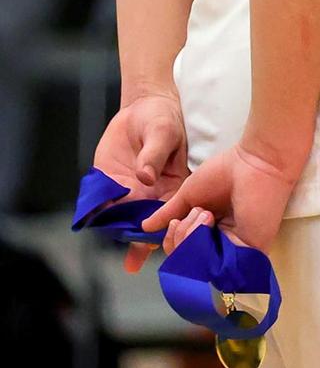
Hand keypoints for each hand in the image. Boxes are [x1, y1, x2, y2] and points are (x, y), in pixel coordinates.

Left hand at [92, 91, 188, 271]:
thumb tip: (145, 176)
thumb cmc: (161, 118)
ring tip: (123, 256)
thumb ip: (154, 153)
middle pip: (149, 226)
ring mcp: (131, 195)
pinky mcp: (110, 189)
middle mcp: (153, 197)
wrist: (140, 108)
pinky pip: (103, 208)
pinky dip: (98, 219)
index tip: (157, 240)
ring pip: (125, 223)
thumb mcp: (163, 131)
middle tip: (136, 259)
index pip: (172, 214)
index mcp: (175, 187)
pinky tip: (96, 224)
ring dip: (122, 236)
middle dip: (142, 243)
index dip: (166, 227)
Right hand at [141, 142, 297, 252]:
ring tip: (206, 214)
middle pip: (184, 262)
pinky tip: (206, 228)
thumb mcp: (189, 193)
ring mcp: (231, 252)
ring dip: (190, 238)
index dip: (168, 243)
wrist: (254, 163)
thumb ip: (168, 212)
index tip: (167, 228)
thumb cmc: (226, 171)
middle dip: (178, 238)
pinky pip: (212, 268)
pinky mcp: (245, 257)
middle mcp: (218, 244)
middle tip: (195, 213)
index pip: (179, 250)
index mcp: (207, 230)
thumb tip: (144, 228)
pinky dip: (201, 248)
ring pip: (195, 267)